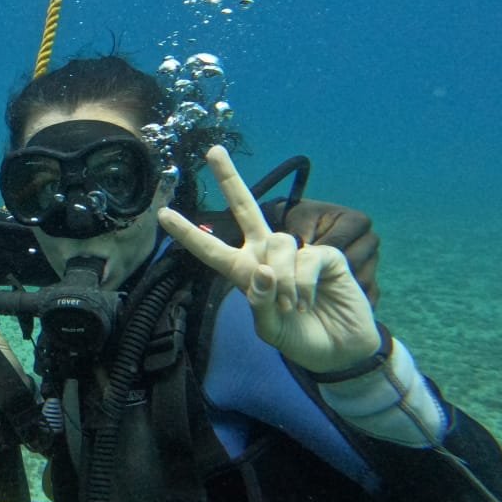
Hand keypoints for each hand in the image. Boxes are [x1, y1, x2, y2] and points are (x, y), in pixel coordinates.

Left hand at [157, 146, 379, 375]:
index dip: (188, 233)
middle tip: (213, 151)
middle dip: (229, 179)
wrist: (339, 350)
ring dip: (281, 279)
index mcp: (245, 271)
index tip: (162, 214)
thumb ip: (259, 303)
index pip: (212, 249)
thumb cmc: (299, 337)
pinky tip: (308, 300)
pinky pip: (305, 258)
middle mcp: (267, 255)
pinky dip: (303, 283)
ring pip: (277, 244)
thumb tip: (264, 270)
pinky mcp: (325, 256)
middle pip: (245, 209)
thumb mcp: (269, 329)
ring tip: (290, 306)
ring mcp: (297, 252)